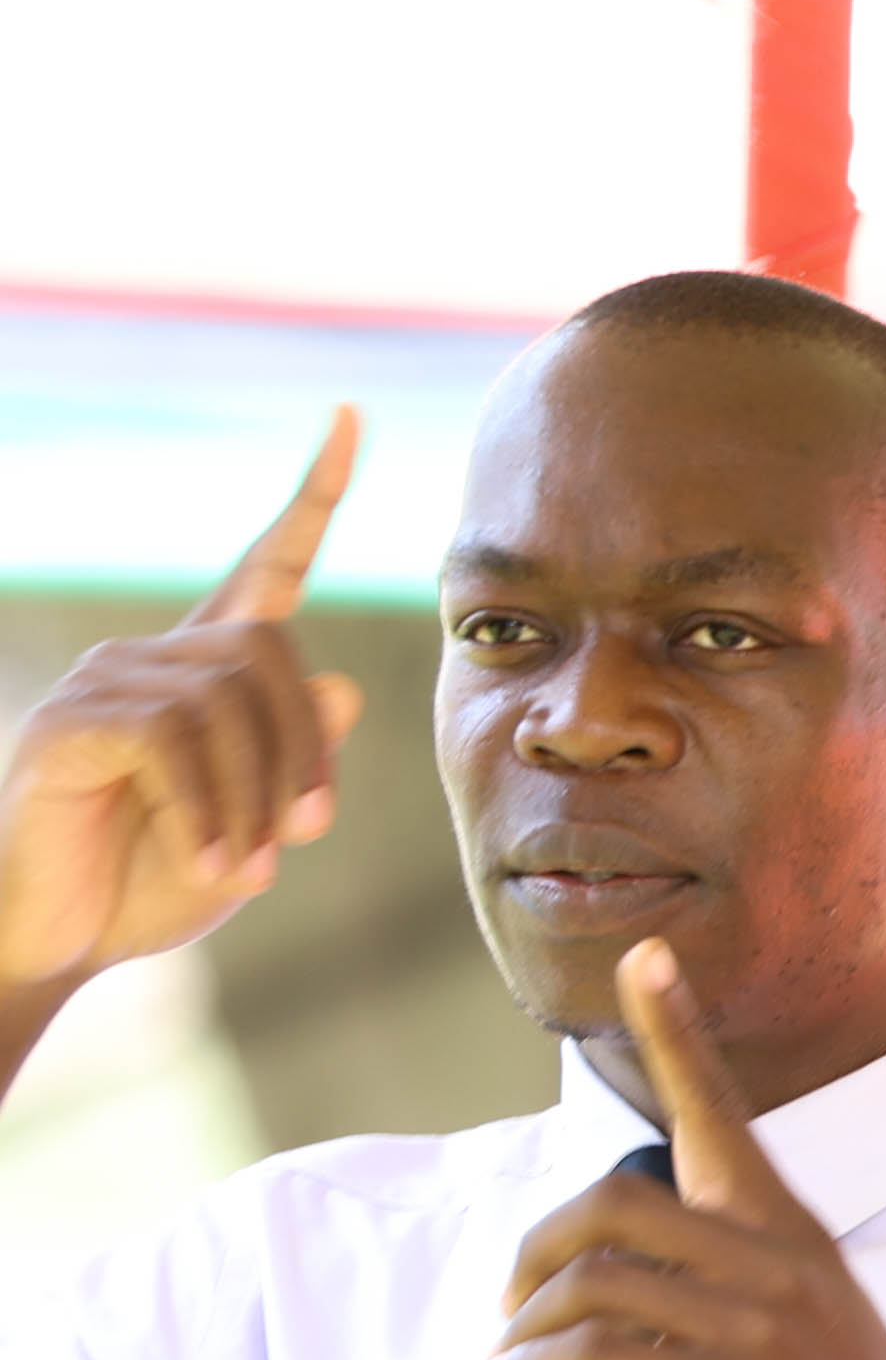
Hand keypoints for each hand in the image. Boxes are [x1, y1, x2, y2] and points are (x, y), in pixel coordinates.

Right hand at [0, 416, 365, 993]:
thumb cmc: (153, 879)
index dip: (314, 497)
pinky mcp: (69, 723)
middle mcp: (154, 659)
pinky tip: (215, 862)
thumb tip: (342, 690)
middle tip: (305, 834)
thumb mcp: (255, 826)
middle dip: (306, 751)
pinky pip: (173, 740)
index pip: (268, 566)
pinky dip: (211, 808)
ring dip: (260, 792)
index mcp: (206, 674)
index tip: (352, 420)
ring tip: (249, 864)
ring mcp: (104, 683)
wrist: (58, 939)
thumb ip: (299, 765)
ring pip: (228, 701)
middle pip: (273, 656)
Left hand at [488, 941, 885, 1359]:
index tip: (644, 958)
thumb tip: (625, 1264)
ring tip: (508, 1357)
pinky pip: (593, 1354)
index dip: (678, 1032)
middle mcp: (775, 1265)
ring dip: (523, 1320)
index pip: (723, 1113)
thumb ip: (736, 1271)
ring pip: (591, 1282)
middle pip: (610, 1204)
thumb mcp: (813, 1318)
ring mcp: (755, 1329)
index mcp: (792, 1232)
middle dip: (535, 1245)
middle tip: (512, 1298)